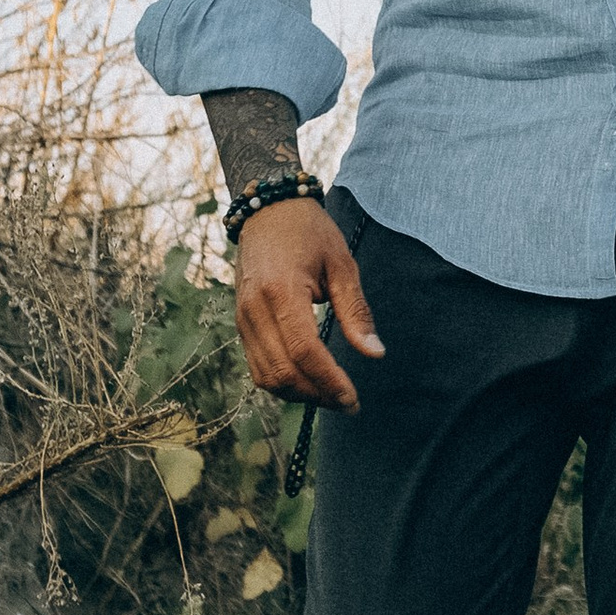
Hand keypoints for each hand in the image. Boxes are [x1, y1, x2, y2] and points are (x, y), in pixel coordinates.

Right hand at [233, 195, 381, 409]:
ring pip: (266, 377)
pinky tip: (310, 382)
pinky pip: (257, 366)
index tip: (353, 399)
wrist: (266, 210)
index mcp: (281, 292)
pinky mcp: (241, 323)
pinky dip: (283, 382)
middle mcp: (255, 310)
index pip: (305, 351)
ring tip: (331, 396)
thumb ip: (356, 311)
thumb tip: (374, 354)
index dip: (329, 381)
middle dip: (317, 395)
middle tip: (348, 403)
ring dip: (299, 394)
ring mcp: (243, 318)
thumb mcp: (341, 264)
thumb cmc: (309, 232)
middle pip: (283, 372)